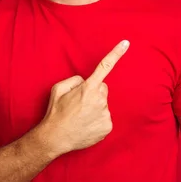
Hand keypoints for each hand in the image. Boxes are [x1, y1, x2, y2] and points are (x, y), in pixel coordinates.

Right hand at [42, 40, 129, 154]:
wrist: (55, 138)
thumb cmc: (55, 112)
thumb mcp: (58, 89)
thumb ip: (74, 79)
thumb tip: (85, 82)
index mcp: (88, 88)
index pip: (104, 67)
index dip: (116, 53)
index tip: (126, 43)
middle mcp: (100, 100)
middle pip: (102, 89)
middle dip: (94, 93)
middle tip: (79, 103)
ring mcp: (105, 114)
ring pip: (103, 104)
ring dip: (95, 107)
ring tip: (80, 116)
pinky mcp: (108, 127)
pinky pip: (105, 118)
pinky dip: (97, 120)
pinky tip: (86, 125)